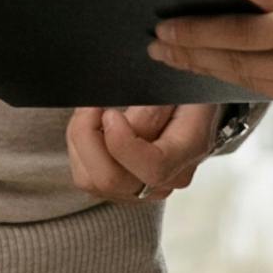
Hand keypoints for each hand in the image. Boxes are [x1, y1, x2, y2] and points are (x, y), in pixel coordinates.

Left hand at [65, 98, 222, 204]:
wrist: (192, 113)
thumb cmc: (187, 95)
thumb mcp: (180, 82)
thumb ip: (156, 93)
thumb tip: (125, 100)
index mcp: (190, 150)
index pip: (155, 166)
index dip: (124, 142)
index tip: (110, 113)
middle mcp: (167, 179)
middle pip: (113, 180)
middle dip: (90, 138)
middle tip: (91, 106)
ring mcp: (143, 189)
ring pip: (92, 181)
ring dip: (82, 142)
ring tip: (90, 113)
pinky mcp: (121, 189)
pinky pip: (86, 178)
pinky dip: (80, 150)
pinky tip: (91, 129)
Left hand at [153, 0, 272, 117]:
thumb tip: (234, 0)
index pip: (243, 35)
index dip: (198, 33)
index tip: (164, 28)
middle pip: (240, 66)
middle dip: (194, 56)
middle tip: (156, 46)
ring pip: (255, 84)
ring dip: (214, 70)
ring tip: (179, 57)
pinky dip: (248, 77)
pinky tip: (226, 65)